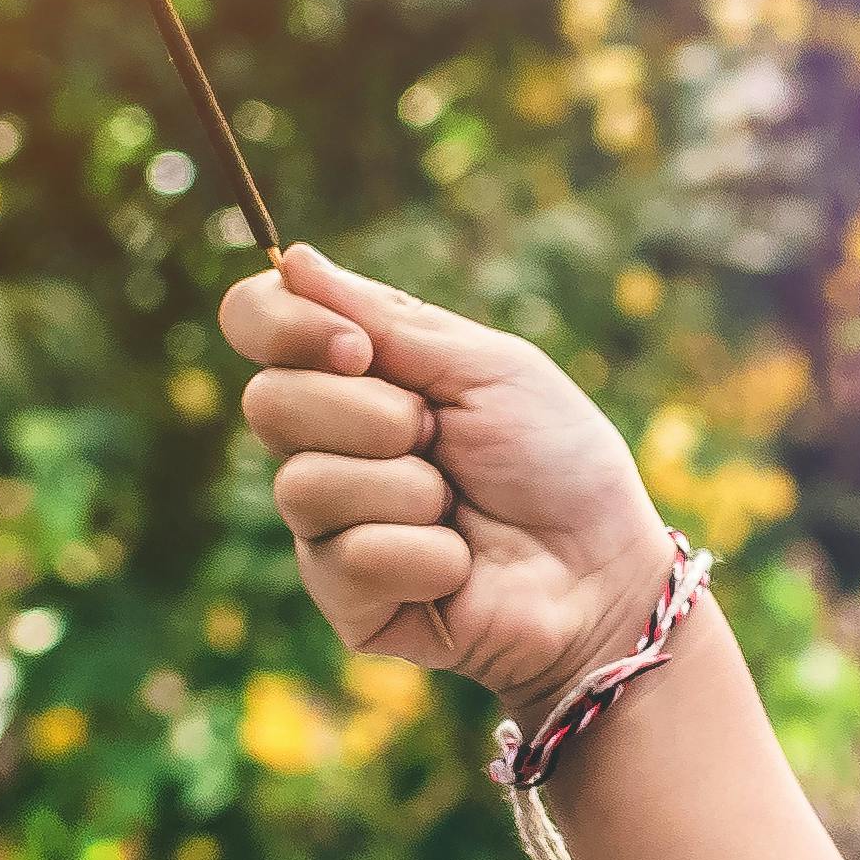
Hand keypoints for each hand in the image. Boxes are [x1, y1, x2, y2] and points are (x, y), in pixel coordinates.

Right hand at [221, 245, 670, 694]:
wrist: (604, 569)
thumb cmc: (557, 461)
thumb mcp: (485, 368)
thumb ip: (386, 321)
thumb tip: (292, 262)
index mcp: (354, 373)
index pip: (255, 321)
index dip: (283, 325)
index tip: (358, 349)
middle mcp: (325, 442)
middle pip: (268, 402)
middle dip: (373, 416)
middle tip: (441, 438)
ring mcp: (327, 523)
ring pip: (303, 485)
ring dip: (408, 490)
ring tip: (458, 507)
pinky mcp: (345, 597)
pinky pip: (346, 559)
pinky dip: (425, 555)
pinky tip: (460, 564)